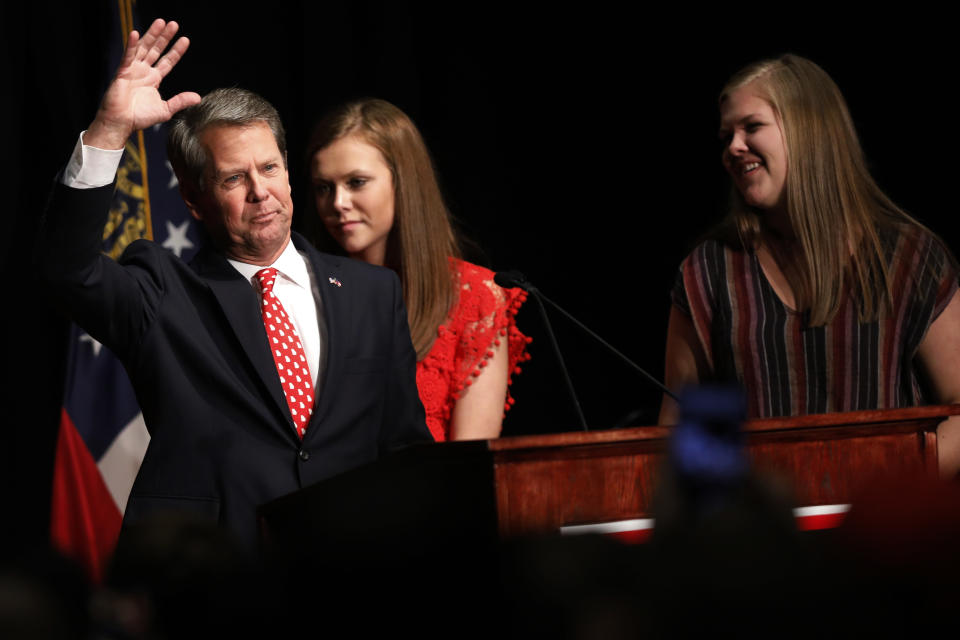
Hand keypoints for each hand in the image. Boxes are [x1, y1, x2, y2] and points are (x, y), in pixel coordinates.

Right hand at [85, 18, 200, 149]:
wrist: (122, 123)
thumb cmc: (140, 118)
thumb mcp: (166, 109)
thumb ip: (180, 101)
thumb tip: (198, 97)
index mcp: (153, 79)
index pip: (167, 61)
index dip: (176, 50)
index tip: (185, 40)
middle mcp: (143, 71)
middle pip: (156, 50)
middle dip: (164, 37)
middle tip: (173, 24)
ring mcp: (132, 70)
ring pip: (143, 48)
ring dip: (151, 35)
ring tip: (160, 23)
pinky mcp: (122, 72)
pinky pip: (127, 56)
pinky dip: (131, 45)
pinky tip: (135, 33)